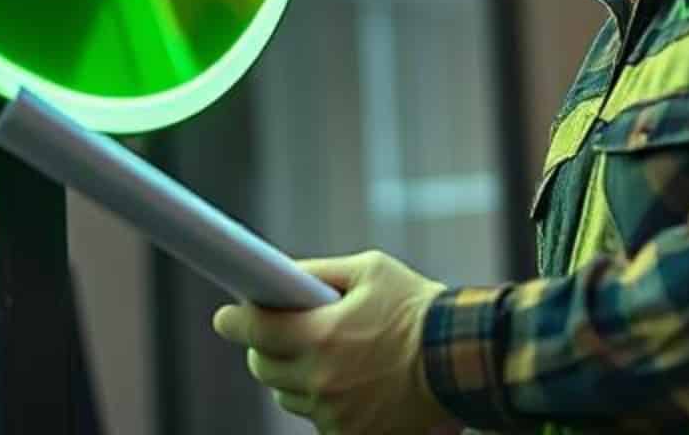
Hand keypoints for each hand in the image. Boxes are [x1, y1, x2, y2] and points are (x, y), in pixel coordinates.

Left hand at [212, 249, 461, 433]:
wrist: (463, 362)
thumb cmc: (417, 308)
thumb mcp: (369, 271)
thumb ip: (318, 272)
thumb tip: (277, 275)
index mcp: (322, 335)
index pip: (255, 331)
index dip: (234, 321)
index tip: (225, 316)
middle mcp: (321, 381)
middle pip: (262, 367)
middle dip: (264, 346)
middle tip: (280, 331)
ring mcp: (335, 416)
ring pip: (287, 395)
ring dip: (294, 374)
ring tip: (324, 355)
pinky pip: (316, 417)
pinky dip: (322, 399)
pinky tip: (347, 380)